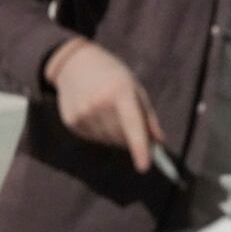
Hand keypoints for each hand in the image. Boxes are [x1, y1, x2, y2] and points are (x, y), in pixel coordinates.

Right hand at [46, 39, 163, 172]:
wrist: (76, 64)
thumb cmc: (113, 76)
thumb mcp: (135, 88)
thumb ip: (148, 117)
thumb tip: (159, 142)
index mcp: (120, 92)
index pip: (132, 125)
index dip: (139, 148)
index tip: (145, 167)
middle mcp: (99, 104)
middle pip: (121, 138)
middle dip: (131, 138)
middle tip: (130, 123)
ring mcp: (83, 114)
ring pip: (107, 141)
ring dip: (115, 136)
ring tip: (111, 113)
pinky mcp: (71, 122)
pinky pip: (93, 138)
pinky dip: (100, 133)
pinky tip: (97, 115)